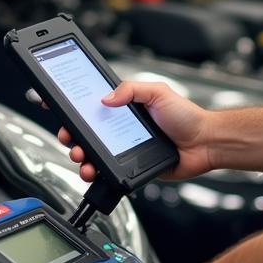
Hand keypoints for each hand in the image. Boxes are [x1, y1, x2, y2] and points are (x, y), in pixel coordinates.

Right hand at [57, 80, 215, 181]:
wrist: (203, 143)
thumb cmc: (186, 116)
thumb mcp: (158, 92)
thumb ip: (131, 90)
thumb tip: (106, 97)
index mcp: (125, 107)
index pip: (93, 106)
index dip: (73, 109)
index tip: (58, 109)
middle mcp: (121, 128)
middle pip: (86, 132)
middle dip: (71, 135)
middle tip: (69, 137)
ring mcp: (124, 148)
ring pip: (92, 154)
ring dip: (80, 156)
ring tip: (80, 157)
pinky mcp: (130, 167)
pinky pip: (107, 172)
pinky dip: (95, 172)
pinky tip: (92, 171)